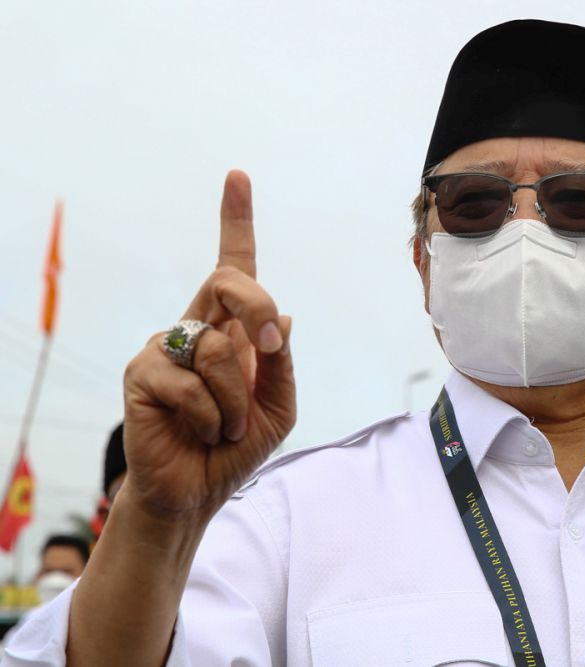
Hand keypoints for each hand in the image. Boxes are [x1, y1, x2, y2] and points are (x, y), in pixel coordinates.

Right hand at [121, 170, 295, 521]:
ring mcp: (165, 347)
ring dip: (236, 400)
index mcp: (231, 329)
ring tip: (224, 428)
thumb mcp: (278, 405)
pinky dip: (211, 417)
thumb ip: (280, 362)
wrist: (198, 491)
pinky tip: (201, 432)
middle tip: (268, 352)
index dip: (236, 220)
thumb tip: (282, 313)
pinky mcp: (141, 373)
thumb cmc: (237, 445)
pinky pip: (190, 384)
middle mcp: (197, 327)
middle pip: (230, 281)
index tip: (238, 176)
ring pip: (218, 348)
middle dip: (258, 312)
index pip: (235, 266)